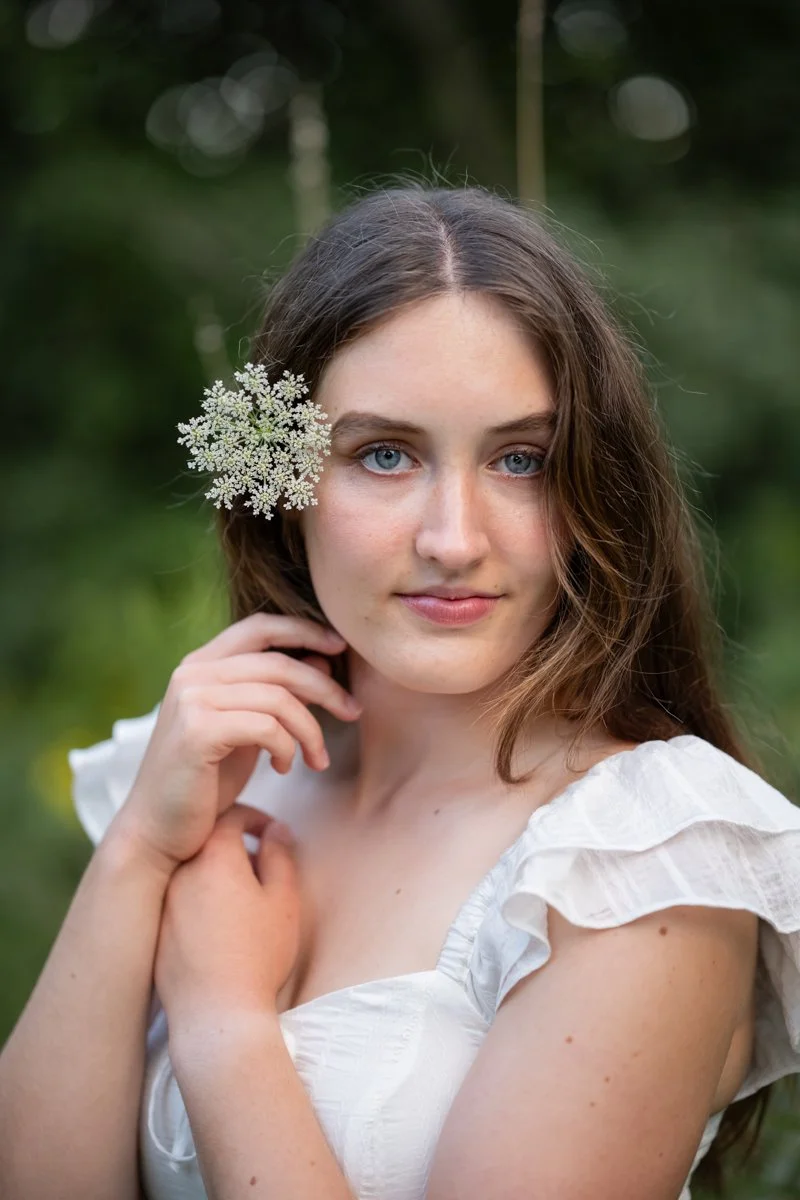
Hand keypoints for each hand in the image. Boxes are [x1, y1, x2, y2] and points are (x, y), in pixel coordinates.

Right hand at [115, 613, 360, 873]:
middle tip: (353, 712)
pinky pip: (267, 727)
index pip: (260, 627)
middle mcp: (192, 673)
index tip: (341, 648)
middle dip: (325, 688)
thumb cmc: (206, 781)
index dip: (304, 630)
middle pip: (279, 663)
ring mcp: (191, 699)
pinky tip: (284, 768)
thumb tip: (322, 658)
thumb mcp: (247, 729)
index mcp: (200, 665)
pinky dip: (288, 748)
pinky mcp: (197, 730)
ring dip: (310, 731)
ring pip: (279, 697)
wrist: (158, 832)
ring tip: (316, 760)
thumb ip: (275, 692)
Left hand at [153, 803, 300, 1031]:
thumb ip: (281, 856)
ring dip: (214, 872)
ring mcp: (162, 902)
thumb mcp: (284, 900)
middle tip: (260, 866)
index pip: (230, 816)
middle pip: (206, 841)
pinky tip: (218, 925)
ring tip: (241, 897)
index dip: (255, 819)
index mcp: (213, 855)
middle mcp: (179, 871)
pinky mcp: (154, 930)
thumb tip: (276, 830)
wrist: (215, 1015)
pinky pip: (176, 900)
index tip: (271, 834)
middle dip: (234, 845)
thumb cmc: (257, 955)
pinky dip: (196, 899)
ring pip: (190, 871)